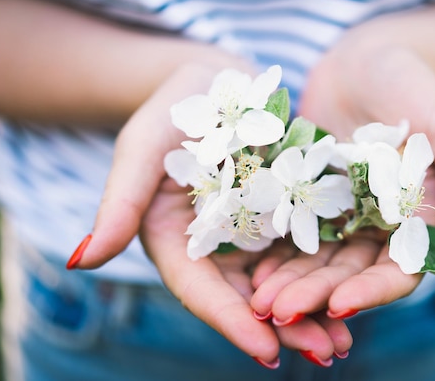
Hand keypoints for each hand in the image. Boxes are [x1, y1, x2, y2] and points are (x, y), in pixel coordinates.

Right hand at [71, 59, 351, 363]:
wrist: (218, 82)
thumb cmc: (172, 110)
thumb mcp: (142, 150)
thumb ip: (119, 204)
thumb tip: (81, 261)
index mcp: (175, 242)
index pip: (202, 292)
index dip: (233, 322)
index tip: (267, 352)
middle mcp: (215, 248)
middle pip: (250, 297)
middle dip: (285, 328)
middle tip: (325, 353)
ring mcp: (252, 233)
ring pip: (283, 282)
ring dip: (314, 312)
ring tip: (345, 341)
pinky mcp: (283, 215)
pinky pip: (306, 250)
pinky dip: (327, 273)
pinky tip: (354, 289)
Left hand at [252, 14, 434, 323]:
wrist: (367, 58)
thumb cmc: (416, 87)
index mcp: (416, 220)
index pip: (398, 270)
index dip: (371, 290)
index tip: (339, 305)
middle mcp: (378, 226)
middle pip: (348, 272)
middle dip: (314, 294)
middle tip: (276, 311)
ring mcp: (341, 214)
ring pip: (314, 259)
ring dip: (287, 282)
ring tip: (255, 299)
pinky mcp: (308, 198)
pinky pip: (289, 231)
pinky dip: (271, 251)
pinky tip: (246, 267)